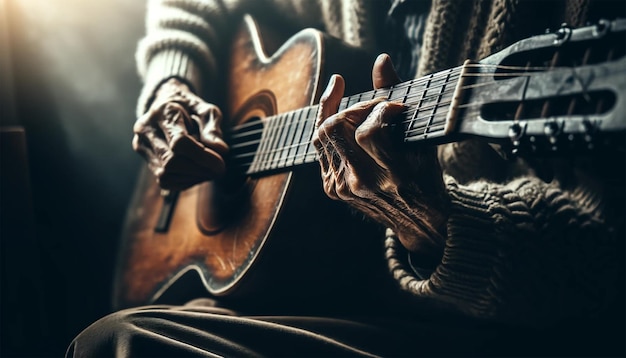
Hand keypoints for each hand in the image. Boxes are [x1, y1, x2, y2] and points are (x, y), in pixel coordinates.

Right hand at [132, 79, 228, 190]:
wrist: (165, 102)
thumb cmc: (189, 105)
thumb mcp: (205, 109)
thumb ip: (212, 128)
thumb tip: (221, 150)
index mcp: (163, 112)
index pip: (180, 142)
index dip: (202, 157)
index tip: (220, 163)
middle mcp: (147, 129)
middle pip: (171, 162)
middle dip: (199, 170)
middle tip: (218, 169)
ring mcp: (142, 145)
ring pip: (166, 175)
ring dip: (193, 177)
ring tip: (207, 168)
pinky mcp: (144, 158)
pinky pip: (164, 180)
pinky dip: (184, 181)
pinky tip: (195, 171)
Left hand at [313, 54, 448, 262]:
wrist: (418, 223)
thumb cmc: (426, 179)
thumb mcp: (422, 141)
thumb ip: (397, 98)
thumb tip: (381, 60)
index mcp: (391, 175)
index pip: (368, 131)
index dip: (380, 109)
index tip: (395, 106)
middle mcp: (362, 183)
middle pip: (335, 129)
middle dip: (353, 106)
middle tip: (372, 103)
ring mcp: (343, 188)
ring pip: (321, 136)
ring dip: (333, 111)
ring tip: (341, 92)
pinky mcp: (332, 189)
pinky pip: (319, 148)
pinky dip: (326, 127)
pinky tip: (337, 113)